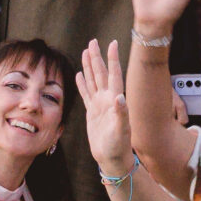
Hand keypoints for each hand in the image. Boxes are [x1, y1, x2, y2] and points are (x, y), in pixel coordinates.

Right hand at [75, 39, 131, 170]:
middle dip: (97, 57)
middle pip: (101, 73)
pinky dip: (82, 83)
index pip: (114, 74)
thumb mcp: (121, 130)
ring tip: (86, 51)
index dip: (113, 59)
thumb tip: (119, 97)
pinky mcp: (92, 112)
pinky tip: (79, 75)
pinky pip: (86, 94)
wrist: (112, 158)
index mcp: (115, 100)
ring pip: (93, 80)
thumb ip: (121, 113)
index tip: (112, 43)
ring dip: (89, 66)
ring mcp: (99, 105)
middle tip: (93, 41)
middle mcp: (107, 99)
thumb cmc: (118, 146)